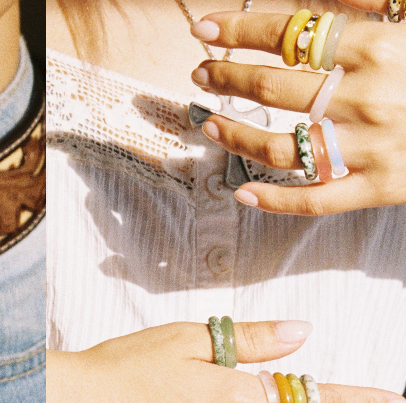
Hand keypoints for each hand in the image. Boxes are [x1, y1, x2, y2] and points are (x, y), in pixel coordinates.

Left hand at [189, 9, 405, 213]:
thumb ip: (375, 5)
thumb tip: (325, 2)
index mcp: (379, 48)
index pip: (289, 34)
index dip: (240, 30)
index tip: (206, 28)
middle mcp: (367, 98)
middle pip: (271, 88)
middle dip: (226, 77)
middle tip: (203, 72)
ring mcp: (371, 147)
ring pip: (280, 147)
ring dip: (235, 135)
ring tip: (210, 125)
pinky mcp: (380, 187)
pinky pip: (313, 201)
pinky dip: (272, 201)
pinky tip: (242, 193)